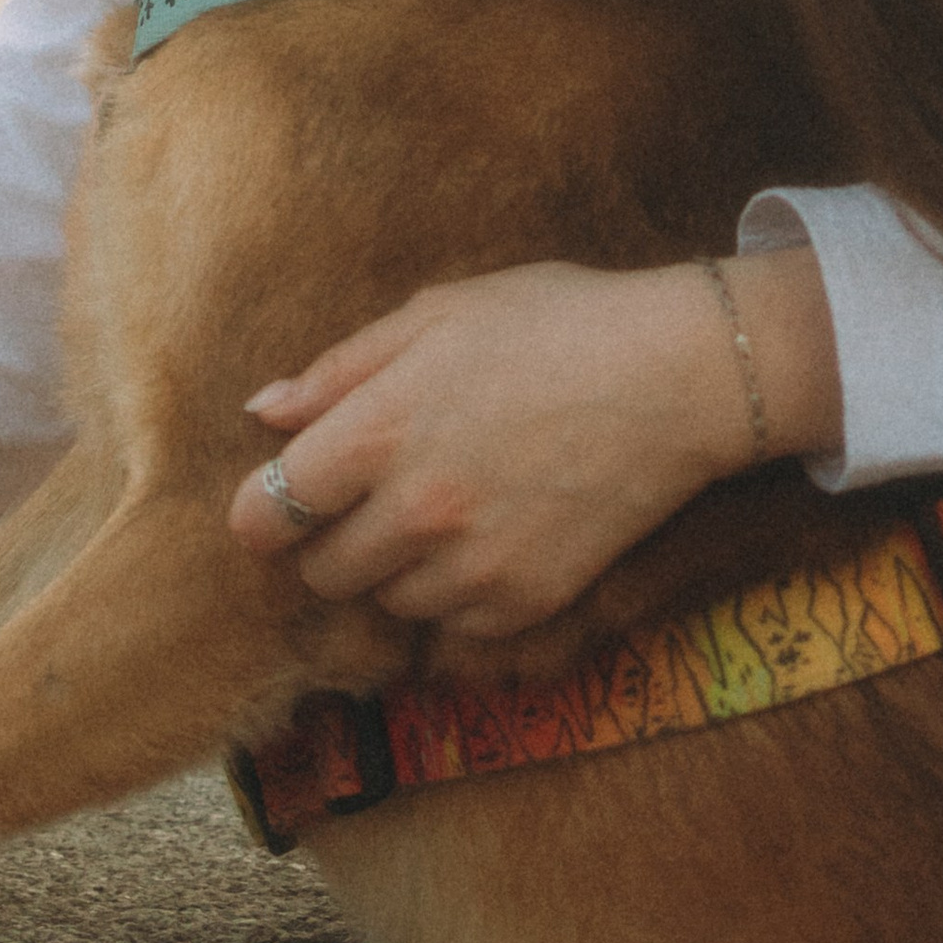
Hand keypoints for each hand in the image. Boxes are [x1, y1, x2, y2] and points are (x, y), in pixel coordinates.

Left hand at [226, 250, 837, 641]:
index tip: (284, 496)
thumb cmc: (554, 324)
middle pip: (320, 573)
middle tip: (371, 493)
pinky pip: (452, 627)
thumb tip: (265, 413)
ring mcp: (472, 567)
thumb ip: (341, 370)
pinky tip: (488, 536)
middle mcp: (416, 512)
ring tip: (443, 505)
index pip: (267, 514)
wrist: (677, 376)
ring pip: (385, 603)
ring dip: (394, 567)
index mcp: (378, 431)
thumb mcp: (438, 314)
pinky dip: (454, 594)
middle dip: (329, 538)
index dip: (264, 508)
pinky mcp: (526, 603)